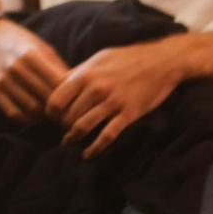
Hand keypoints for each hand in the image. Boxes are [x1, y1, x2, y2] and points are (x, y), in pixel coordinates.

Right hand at [0, 18, 68, 121]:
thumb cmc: (23, 43)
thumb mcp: (43, 48)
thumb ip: (58, 69)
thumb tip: (77, 92)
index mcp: (31, 55)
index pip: (57, 84)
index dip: (71, 96)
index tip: (79, 102)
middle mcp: (16, 68)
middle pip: (46, 98)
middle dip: (61, 109)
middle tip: (70, 113)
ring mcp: (3, 80)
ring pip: (31, 108)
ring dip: (46, 116)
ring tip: (55, 116)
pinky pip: (13, 112)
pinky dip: (28, 118)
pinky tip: (36, 116)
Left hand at [46, 37, 189, 157]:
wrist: (161, 61)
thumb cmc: (126, 58)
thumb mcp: (98, 59)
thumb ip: (78, 73)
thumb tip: (56, 84)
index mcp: (85, 75)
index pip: (56, 99)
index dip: (50, 111)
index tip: (51, 116)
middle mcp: (96, 89)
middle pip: (68, 116)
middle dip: (61, 125)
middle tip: (61, 129)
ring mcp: (113, 102)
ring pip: (83, 127)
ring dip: (72, 137)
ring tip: (68, 141)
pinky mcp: (129, 114)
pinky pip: (107, 136)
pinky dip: (95, 148)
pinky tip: (87, 154)